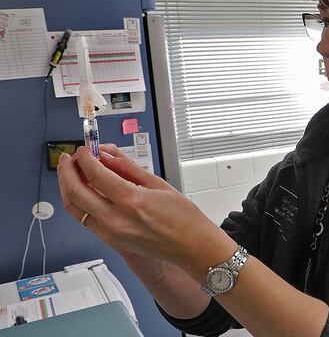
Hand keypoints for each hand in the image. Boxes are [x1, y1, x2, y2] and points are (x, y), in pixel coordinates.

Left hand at [57, 144, 235, 280]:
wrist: (191, 247)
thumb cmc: (184, 218)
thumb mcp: (159, 184)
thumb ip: (128, 169)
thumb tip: (107, 156)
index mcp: (132, 201)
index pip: (95, 174)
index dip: (85, 158)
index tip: (85, 150)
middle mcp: (116, 219)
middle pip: (76, 191)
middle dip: (67, 171)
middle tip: (69, 158)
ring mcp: (110, 233)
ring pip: (74, 208)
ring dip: (68, 187)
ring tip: (72, 172)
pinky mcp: (110, 241)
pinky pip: (84, 219)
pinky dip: (78, 202)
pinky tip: (84, 190)